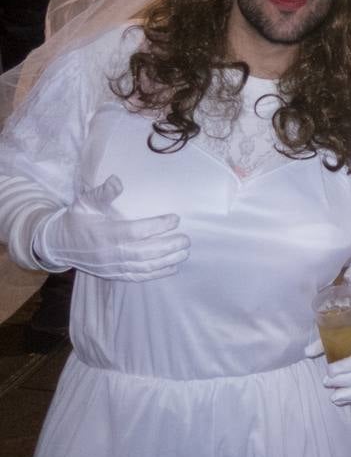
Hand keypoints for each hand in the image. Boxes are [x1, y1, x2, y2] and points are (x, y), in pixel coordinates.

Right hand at [34, 176, 189, 280]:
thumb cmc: (76, 220)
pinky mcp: (113, 275)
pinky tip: (172, 268)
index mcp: (105, 233)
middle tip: (186, 239)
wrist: (58, 244)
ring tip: (184, 253)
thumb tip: (117, 179)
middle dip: (167, 247)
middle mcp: (110, 253)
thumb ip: (102, 193)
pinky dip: (156, 274)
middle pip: (144, 252)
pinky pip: (137, 277)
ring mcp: (112, 266)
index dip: (157, 226)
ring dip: (166, 261)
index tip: (175, 219)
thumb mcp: (85, 203)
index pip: (136, 231)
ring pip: (143, 267)